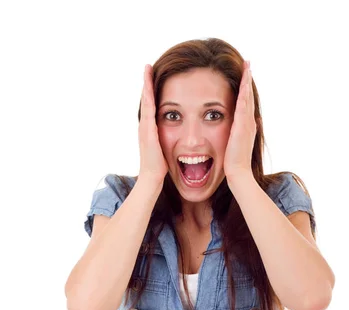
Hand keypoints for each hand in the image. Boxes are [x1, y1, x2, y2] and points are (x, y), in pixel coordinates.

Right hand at [138, 64, 168, 185]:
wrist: (152, 178)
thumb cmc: (160, 167)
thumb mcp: (165, 150)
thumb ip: (167, 141)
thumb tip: (177, 139)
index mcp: (150, 129)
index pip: (151, 106)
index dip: (151, 91)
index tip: (153, 77)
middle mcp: (145, 125)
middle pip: (146, 99)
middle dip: (146, 82)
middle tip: (147, 66)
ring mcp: (144, 127)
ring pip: (145, 100)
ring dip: (146, 84)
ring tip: (147, 69)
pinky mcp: (147, 130)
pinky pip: (148, 109)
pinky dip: (147, 96)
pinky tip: (149, 85)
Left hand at [223, 61, 256, 180]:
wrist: (238, 174)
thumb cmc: (235, 164)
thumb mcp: (237, 145)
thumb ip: (241, 134)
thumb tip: (249, 125)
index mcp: (246, 126)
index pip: (246, 103)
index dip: (246, 89)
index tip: (245, 75)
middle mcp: (249, 122)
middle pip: (249, 96)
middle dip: (248, 80)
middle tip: (248, 64)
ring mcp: (247, 124)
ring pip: (248, 97)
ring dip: (247, 81)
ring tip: (247, 66)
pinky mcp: (242, 127)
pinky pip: (243, 106)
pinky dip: (244, 93)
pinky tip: (243, 82)